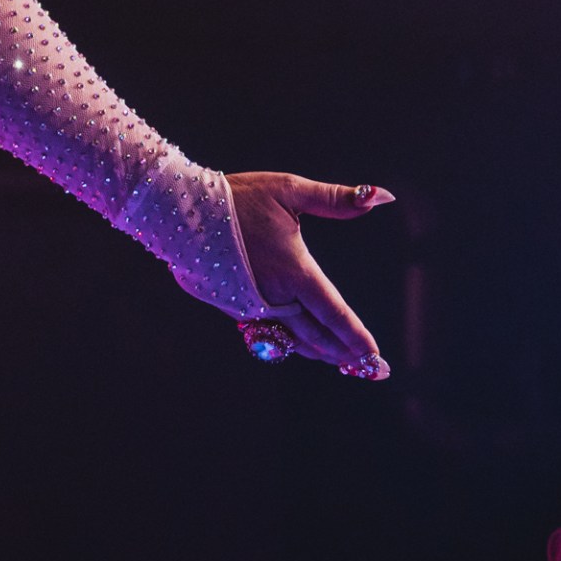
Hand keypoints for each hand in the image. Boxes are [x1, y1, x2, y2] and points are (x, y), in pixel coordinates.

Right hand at [229, 173, 392, 377]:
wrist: (178, 211)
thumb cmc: (237, 197)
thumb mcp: (288, 189)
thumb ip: (336, 199)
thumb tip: (382, 195)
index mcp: (293, 271)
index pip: (334, 313)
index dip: (357, 337)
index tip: (376, 357)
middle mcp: (273, 297)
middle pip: (317, 336)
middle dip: (345, 354)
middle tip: (371, 371)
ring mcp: (250, 307)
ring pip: (292, 340)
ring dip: (319, 352)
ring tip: (341, 361)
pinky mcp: (232, 307)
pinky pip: (268, 332)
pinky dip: (290, 341)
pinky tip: (300, 342)